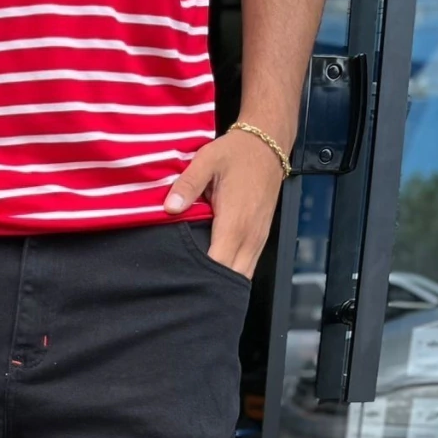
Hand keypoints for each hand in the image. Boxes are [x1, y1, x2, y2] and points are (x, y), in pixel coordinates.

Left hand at [163, 130, 285, 279]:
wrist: (268, 144)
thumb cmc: (236, 153)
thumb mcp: (207, 160)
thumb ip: (187, 185)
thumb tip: (170, 207)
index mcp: (235, 223)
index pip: (218, 267)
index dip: (200, 280)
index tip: (181, 284)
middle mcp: (249, 237)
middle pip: (231, 279)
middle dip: (209, 289)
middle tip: (185, 293)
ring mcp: (257, 240)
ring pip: (242, 277)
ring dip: (222, 285)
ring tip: (198, 289)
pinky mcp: (260, 239)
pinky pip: (247, 266)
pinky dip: (232, 275)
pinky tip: (215, 276)